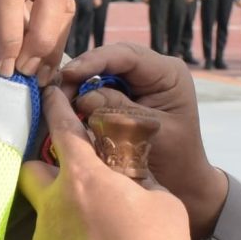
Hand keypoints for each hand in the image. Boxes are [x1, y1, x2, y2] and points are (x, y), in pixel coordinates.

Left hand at [18, 88, 190, 239]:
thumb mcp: (162, 202)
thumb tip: (130, 174)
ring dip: (66, 217)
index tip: (51, 92)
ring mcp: (43, 239)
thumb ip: (139, 179)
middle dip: (46, 168)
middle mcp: (54, 203)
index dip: (57, 106)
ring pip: (46, 215)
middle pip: (32, 171)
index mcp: (84, 178)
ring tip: (97, 238)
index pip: (62, 128)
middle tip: (72, 179)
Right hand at [59, 44, 227, 237]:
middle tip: (56, 90)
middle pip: (110, 61)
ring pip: (101, 74)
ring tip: (58, 99)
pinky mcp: (125, 97)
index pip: (127, 56)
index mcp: (168, 73)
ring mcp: (138, 83)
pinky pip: (100, 91)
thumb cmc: (175, 160)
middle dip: (82, 74)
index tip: (69, 74)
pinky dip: (84, 99)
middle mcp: (152, 71)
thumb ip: (119, 111)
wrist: (184, 183)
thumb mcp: (149, 132)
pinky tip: (67, 106)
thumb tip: (83, 97)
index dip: (95, 61)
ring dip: (79, 86)